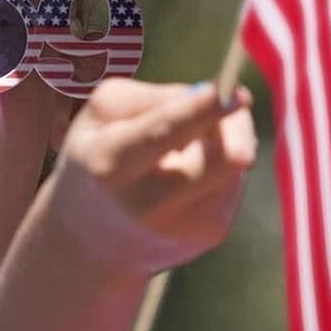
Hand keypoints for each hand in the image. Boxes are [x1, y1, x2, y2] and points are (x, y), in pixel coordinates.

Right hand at [42, 78, 258, 277]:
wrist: (92, 237)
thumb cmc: (99, 155)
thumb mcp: (104, 113)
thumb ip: (153, 96)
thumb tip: (219, 97)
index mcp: (111, 165)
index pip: (165, 132)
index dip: (204, 110)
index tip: (238, 93)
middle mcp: (149, 204)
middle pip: (230, 155)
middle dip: (235, 121)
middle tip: (225, 103)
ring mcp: (185, 226)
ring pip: (237, 160)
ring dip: (221, 141)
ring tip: (183, 151)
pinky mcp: (211, 232)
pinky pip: (236, 179)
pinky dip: (221, 165)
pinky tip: (189, 176)